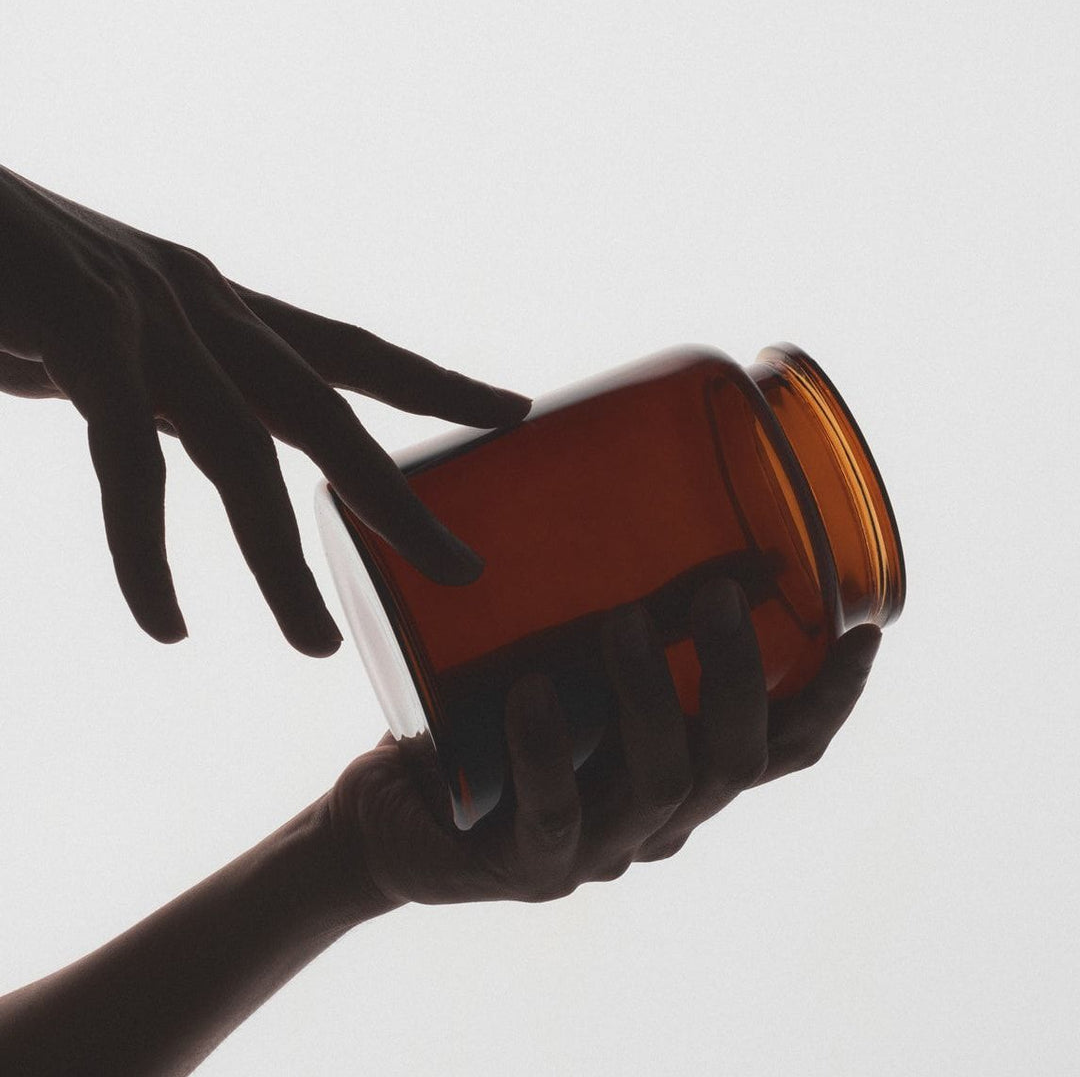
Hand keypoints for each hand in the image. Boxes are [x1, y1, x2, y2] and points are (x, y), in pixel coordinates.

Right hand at [0, 165, 529, 652]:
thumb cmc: (8, 267)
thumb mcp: (108, 331)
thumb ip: (156, 381)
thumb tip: (181, 427)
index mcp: (221, 307)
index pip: (351, 351)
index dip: (435, 382)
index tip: (513, 409)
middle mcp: (206, 305)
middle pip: (330, 414)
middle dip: (396, 498)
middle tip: (463, 571)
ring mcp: (150, 314)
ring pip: (244, 454)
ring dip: (281, 561)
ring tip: (317, 646)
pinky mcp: (83, 327)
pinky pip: (128, 463)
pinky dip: (146, 554)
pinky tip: (167, 625)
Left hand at [327, 579, 882, 907]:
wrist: (392, 815)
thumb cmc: (478, 724)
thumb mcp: (550, 660)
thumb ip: (596, 608)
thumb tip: (626, 492)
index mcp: (681, 770)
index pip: (781, 747)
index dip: (830, 697)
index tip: (861, 629)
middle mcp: (657, 818)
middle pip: (736, 760)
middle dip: (741, 675)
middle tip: (716, 594)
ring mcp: (599, 850)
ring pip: (663, 783)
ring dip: (655, 698)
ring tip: (625, 622)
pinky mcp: (528, 865)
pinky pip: (554, 812)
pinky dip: (549, 750)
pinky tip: (533, 693)